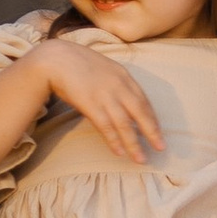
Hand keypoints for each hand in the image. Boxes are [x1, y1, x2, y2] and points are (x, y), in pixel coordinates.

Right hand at [33, 34, 164, 162]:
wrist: (55, 58)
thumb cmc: (77, 63)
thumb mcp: (103, 67)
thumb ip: (115, 81)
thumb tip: (123, 99)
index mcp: (123, 75)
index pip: (143, 100)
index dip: (152, 118)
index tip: (158, 132)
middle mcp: (118, 85)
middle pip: (140, 112)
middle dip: (152, 132)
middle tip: (160, 148)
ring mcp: (105, 95)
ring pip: (124, 123)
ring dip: (133, 143)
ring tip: (141, 159)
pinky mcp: (90, 104)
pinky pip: (106, 126)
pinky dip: (114, 140)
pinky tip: (120, 152)